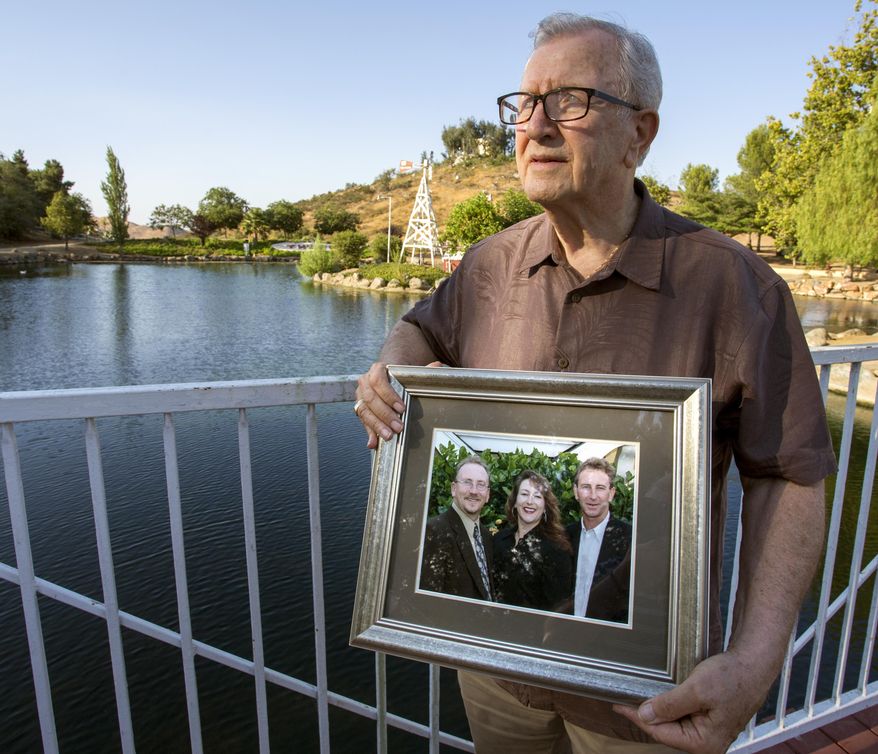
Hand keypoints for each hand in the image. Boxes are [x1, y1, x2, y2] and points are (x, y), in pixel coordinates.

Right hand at [355, 361, 444, 447]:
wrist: (387, 376)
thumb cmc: (399, 376)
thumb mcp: (409, 371)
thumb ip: (423, 370)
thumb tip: (437, 366)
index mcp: (376, 370)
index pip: (378, 381)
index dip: (388, 395)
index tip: (401, 407)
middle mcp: (365, 382)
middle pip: (370, 399)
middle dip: (385, 414)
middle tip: (398, 427)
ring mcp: (360, 396)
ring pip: (364, 411)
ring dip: (377, 425)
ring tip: (389, 435)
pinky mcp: (361, 409)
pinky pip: (363, 422)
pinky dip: (369, 433)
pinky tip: (374, 442)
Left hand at [613, 651, 764, 753]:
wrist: (754, 664)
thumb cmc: (732, 677)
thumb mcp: (696, 690)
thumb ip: (669, 705)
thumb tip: (644, 716)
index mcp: (704, 743)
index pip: (661, 733)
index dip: (638, 718)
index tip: (619, 706)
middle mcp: (707, 743)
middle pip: (667, 730)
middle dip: (649, 714)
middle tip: (627, 698)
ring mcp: (709, 731)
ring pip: (674, 722)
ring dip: (660, 709)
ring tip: (641, 695)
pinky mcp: (710, 719)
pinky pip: (684, 715)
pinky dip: (672, 705)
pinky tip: (662, 694)